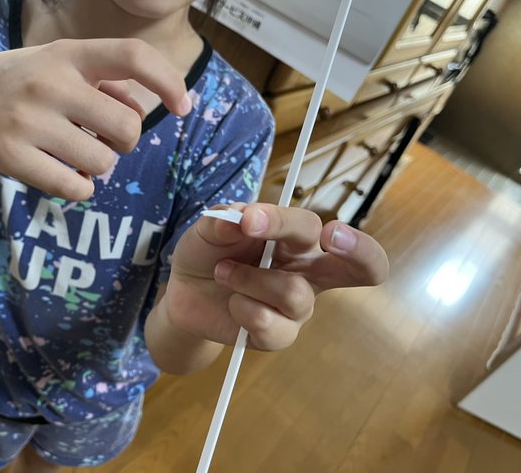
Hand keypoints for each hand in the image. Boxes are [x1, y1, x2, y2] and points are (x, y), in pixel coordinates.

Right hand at [0, 38, 190, 199]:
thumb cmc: (16, 84)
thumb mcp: (56, 65)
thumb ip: (101, 81)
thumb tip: (143, 106)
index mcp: (67, 53)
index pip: (133, 55)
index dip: (169, 81)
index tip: (183, 108)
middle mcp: (50, 82)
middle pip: (127, 127)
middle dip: (125, 140)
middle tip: (102, 138)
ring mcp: (29, 120)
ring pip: (104, 163)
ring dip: (99, 166)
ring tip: (73, 153)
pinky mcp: (13, 157)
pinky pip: (77, 187)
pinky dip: (80, 187)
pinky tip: (64, 174)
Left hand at [163, 203, 388, 350]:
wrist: (185, 292)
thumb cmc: (209, 252)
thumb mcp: (208, 228)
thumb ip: (223, 219)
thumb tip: (241, 217)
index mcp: (299, 240)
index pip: (311, 227)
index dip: (283, 222)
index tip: (249, 220)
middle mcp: (310, 271)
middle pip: (367, 267)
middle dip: (362, 249)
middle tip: (332, 236)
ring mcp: (298, 306)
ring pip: (295, 294)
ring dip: (250, 280)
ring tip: (224, 272)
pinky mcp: (279, 335)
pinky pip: (272, 326)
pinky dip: (243, 310)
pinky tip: (231, 303)